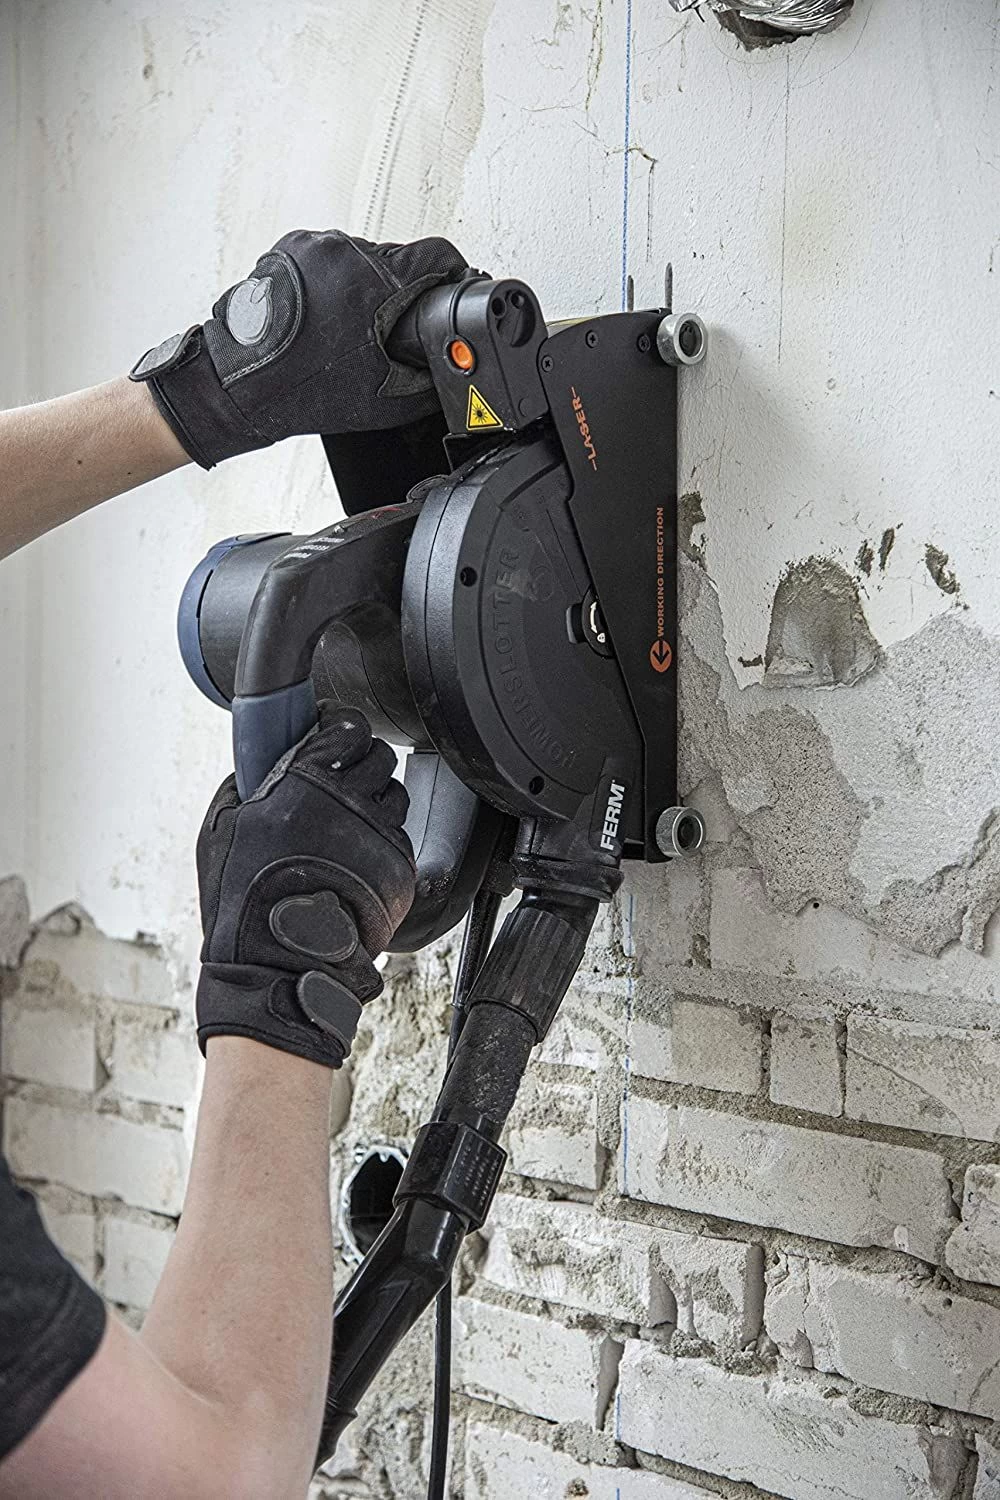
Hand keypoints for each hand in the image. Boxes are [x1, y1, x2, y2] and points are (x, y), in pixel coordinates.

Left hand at [129, 229, 467, 467]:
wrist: (238, 386)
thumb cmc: (299, 390)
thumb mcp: (385, 396)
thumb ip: (429, 376)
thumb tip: (454, 366)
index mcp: (375, 277)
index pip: (438, 254)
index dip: (453, 273)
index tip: (453, 284)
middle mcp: (344, 250)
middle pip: (398, 259)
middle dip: (399, 293)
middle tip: (387, 331)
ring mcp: (312, 245)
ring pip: (361, 259)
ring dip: (364, 288)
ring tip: (346, 331)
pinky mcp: (287, 248)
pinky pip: (327, 260)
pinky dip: (332, 284)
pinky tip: (323, 319)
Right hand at [195, 705, 415, 1067]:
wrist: (275, 965)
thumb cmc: (241, 901)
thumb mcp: (219, 832)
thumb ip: (242, 786)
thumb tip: (258, 765)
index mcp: (302, 783)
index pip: (345, 728)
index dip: (342, 728)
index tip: (335, 734)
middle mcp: (347, 803)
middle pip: (379, 757)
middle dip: (363, 762)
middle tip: (344, 780)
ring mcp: (377, 837)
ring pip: (396, 796)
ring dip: (376, 802)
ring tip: (350, 825)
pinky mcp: (398, 870)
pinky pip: (401, 839)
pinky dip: (383, 844)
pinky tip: (357, 862)